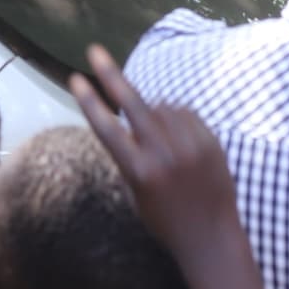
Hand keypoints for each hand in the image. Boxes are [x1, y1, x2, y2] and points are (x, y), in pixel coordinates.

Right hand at [71, 42, 243, 260]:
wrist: (213, 238)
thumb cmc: (165, 221)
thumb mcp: (136, 195)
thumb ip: (129, 157)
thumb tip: (127, 119)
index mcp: (140, 172)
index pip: (107, 129)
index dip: (89, 102)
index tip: (75, 78)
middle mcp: (164, 155)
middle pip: (133, 103)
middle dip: (110, 74)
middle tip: (95, 51)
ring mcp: (191, 147)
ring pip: (162, 107)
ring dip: (153, 112)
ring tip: (159, 139)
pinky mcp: (211, 142)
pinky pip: (186, 113)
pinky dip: (176, 118)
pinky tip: (178, 138)